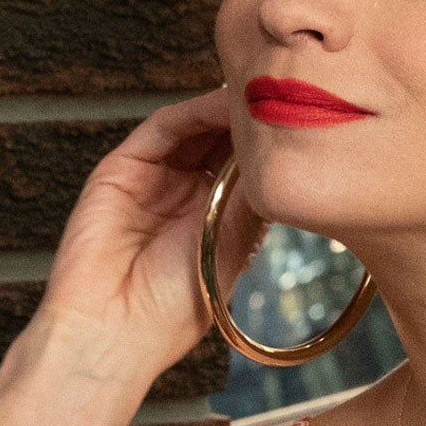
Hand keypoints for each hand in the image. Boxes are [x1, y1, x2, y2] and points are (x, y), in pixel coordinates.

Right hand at [36, 87, 266, 371]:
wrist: (113, 331)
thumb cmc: (173, 308)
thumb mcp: (231, 246)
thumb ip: (252, 197)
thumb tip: (283, 154)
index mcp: (214, 216)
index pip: (248, 165)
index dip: (274, 145)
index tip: (311, 122)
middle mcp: (185, 191)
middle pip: (223, 139)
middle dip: (255, 119)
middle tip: (291, 93)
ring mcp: (154, 177)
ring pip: (196, 127)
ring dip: (229, 108)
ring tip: (263, 93)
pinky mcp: (122, 168)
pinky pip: (163, 127)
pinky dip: (194, 111)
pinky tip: (224, 104)